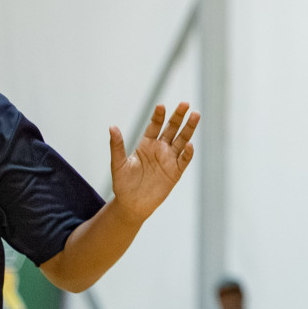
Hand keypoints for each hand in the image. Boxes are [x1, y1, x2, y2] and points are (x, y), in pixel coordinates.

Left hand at [110, 104, 198, 222]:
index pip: (154, 126)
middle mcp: (160, 149)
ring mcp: (169, 159)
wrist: (132, 205)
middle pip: (172, 129)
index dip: (158, 116)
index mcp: (146, 145)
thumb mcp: (118, 164)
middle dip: (178, 117)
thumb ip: (117, 146)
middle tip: (185, 104)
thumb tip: (112, 127)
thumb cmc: (123, 184)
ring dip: (189, 128)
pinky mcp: (176, 172)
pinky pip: (184, 160)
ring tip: (195, 115)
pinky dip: (188, 153)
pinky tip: (189, 145)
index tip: (161, 106)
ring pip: (182, 140)